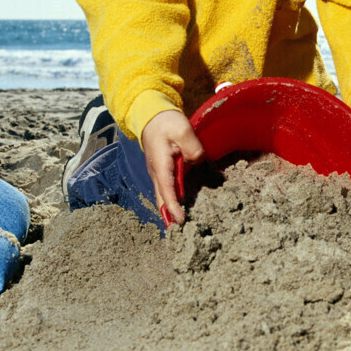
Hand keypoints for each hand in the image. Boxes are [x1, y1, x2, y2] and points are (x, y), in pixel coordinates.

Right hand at [141, 109, 204, 224]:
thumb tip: (198, 161)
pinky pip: (167, 191)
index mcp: (161, 165)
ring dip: (171, 212)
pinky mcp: (163, 172)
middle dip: (169, 217)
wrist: (151, 115)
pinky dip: (173, 202)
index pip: (167, 191)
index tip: (181, 221)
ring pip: (164, 197)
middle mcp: (157, 173)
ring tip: (182, 227)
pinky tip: (182, 210)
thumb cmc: (166, 122)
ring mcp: (159, 173)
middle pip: (162, 200)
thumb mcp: (182, 129)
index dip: (173, 208)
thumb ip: (193, 147)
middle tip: (180, 235)